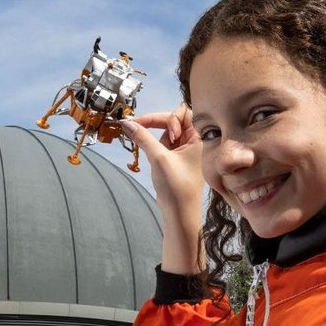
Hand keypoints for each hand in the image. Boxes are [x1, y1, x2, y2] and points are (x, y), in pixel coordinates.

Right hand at [121, 105, 205, 273]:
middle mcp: (195, 140)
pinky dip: (156, 146)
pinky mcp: (177, 157)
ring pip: (167, 132)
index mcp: (199, 137)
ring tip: (156, 155)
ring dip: (156, 138)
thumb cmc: (176, 186)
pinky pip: (164, 143)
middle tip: (139, 128)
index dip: (169, 119)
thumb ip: (142, 137)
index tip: (163, 134)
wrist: (179, 211)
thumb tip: (126, 122)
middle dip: (157, 124)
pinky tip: (153, 157)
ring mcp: (185, 149)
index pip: (182, 113)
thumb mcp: (158, 157)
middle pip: (174, 120)